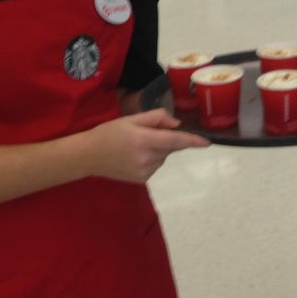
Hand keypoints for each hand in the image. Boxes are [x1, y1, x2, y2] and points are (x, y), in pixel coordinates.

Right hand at [86, 108, 208, 182]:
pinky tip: (135, 156)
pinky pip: (156, 165)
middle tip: (147, 133)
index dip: (192, 141)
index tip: (207, 143)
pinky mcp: (142, 179)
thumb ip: (157, 118)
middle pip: (170, 147)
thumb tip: (177, 125)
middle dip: (166, 139)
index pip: (175, 141)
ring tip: (137, 146)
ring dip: (158, 150)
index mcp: (143, 140)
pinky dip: (152, 159)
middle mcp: (146, 158)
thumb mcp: (132, 119)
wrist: (89, 156)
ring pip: (163, 157)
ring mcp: (144, 171)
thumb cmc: (109, 133)